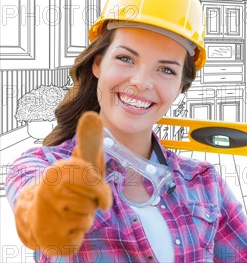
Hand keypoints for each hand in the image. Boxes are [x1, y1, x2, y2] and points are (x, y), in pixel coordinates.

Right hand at [14, 111, 111, 255]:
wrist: (36, 215)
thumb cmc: (68, 188)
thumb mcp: (80, 165)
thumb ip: (89, 143)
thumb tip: (93, 115)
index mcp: (57, 173)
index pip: (92, 183)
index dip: (100, 191)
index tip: (102, 197)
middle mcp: (47, 192)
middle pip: (91, 204)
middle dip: (91, 205)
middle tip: (80, 202)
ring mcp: (45, 216)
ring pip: (85, 221)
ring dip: (84, 220)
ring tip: (70, 214)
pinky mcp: (46, 238)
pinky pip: (76, 240)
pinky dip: (76, 237)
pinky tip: (65, 229)